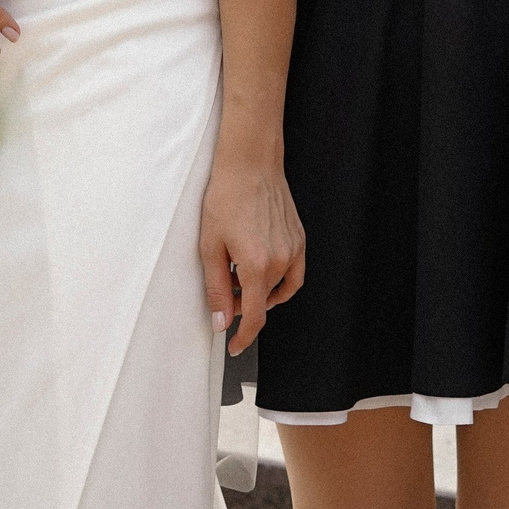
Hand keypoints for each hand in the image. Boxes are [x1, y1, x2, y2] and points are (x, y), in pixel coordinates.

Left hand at [199, 148, 304, 355]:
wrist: (250, 163)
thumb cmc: (227, 196)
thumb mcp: (210, 246)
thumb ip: (215, 288)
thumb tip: (221, 320)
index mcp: (257, 265)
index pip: (255, 316)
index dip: (244, 336)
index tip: (234, 345)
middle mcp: (281, 260)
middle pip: (264, 301)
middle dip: (242, 305)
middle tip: (223, 291)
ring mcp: (294, 249)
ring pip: (278, 288)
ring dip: (259, 291)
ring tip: (238, 276)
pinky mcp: (299, 238)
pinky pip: (293, 272)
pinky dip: (279, 280)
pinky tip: (263, 270)